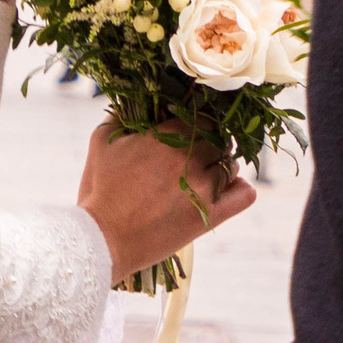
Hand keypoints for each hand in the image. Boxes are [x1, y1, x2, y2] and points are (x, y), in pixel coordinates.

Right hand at [76, 120, 256, 280]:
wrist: (102, 239)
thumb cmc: (98, 192)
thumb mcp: (100, 144)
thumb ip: (118, 116)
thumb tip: (130, 103)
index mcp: (165, 137)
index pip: (202, 118)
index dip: (198, 125)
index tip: (190, 134)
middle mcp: (189, 158)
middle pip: (220, 140)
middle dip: (210, 146)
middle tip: (197, 157)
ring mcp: (203, 187)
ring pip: (231, 165)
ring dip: (221, 168)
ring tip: (204, 177)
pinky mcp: (210, 216)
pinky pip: (244, 195)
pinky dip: (239, 190)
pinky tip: (226, 192)